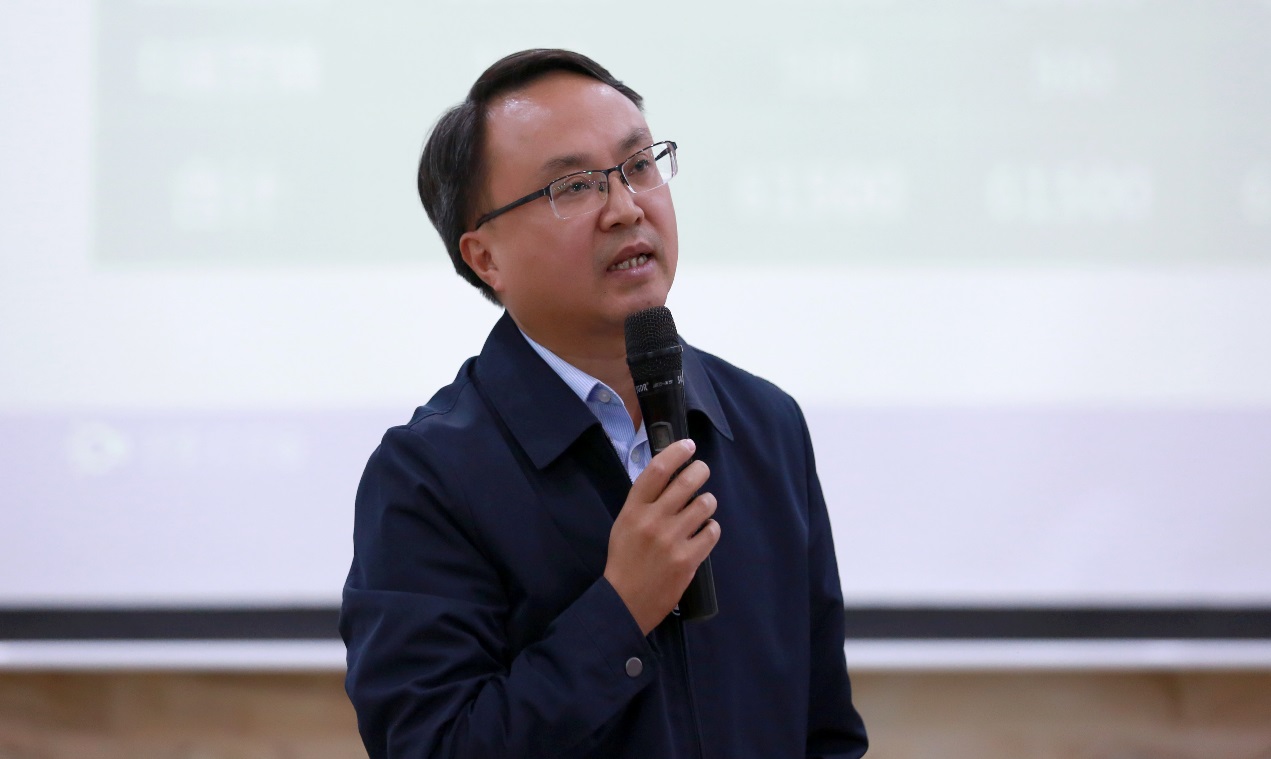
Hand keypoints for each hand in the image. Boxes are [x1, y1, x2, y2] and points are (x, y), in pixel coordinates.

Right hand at [603, 439, 720, 634]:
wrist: (625, 602)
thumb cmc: (625, 559)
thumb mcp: (624, 523)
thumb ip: (644, 502)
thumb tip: (670, 475)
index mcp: (634, 509)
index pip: (657, 470)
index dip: (676, 452)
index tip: (688, 445)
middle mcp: (653, 520)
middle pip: (688, 481)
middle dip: (701, 470)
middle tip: (702, 471)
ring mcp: (672, 540)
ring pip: (705, 504)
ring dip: (707, 502)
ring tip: (701, 509)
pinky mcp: (688, 560)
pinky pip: (713, 531)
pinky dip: (711, 528)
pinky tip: (703, 532)